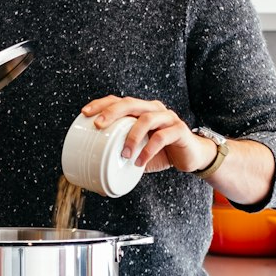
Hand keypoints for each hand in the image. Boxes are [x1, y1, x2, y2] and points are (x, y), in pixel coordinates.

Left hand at [80, 95, 217, 174]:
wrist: (191, 157)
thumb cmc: (161, 152)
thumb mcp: (137, 152)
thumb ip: (121, 155)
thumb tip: (96, 175)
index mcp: (141, 110)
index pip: (119, 100)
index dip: (101, 104)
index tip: (85, 113)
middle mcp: (154, 109)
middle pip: (131, 103)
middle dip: (112, 112)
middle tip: (98, 125)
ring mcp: (168, 118)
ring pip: (146, 118)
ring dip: (131, 136)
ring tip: (123, 154)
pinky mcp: (180, 130)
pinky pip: (162, 137)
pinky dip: (148, 150)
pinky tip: (140, 162)